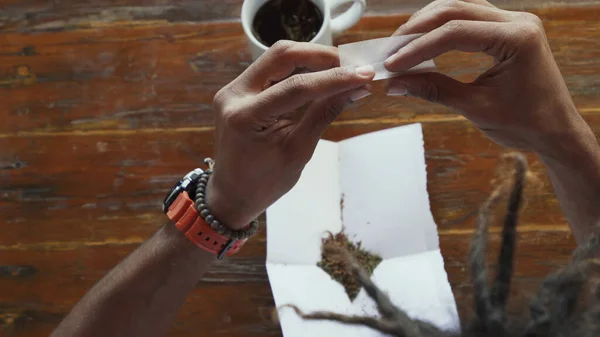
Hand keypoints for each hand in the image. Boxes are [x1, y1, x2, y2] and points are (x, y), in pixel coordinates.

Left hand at [206, 41, 374, 228]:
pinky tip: (322, 75)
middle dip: (321, 56)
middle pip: (281, 55)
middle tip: (353, 64)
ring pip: (277, 57)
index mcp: (244, 117)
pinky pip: (272, 69)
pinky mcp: (239, 90)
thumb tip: (356, 88)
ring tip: (342, 68)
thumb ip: (324, 113)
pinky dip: (299, 68)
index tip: (364, 74)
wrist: (232, 194)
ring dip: (311, 59)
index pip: (295, 86)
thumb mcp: (299, 150)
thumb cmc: (264, 182)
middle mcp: (232, 95)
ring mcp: (233, 90)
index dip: (334, 78)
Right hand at [384, 0, 595, 157]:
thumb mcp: (475, 108)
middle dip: (418, 29)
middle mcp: (518, 21)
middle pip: (455, 10)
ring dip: (428, 24)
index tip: (393, 63)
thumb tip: (397, 84)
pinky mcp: (508, 29)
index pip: (455, 33)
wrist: (556, 130)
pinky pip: (470, 17)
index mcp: (517, 39)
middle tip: (391, 50)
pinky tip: (425, 40)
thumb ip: (434, 90)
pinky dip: (443, 27)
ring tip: (402, 45)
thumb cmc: (527, 123)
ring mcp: (515, 22)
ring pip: (460, 8)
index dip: (418, 47)